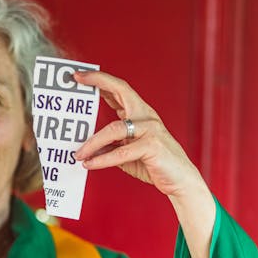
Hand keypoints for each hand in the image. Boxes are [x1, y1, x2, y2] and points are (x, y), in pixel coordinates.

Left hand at [74, 71, 203, 198]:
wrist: (180, 181)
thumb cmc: (154, 164)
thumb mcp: (126, 153)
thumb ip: (109, 146)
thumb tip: (85, 148)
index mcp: (140, 114)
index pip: (119, 89)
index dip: (100, 80)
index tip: (80, 76)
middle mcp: (146, 116)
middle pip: (122, 90)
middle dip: (98, 82)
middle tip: (77, 79)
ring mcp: (151, 129)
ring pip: (114, 129)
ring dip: (92, 142)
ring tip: (78, 154)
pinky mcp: (153, 146)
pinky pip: (121, 152)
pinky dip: (103, 159)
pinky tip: (90, 164)